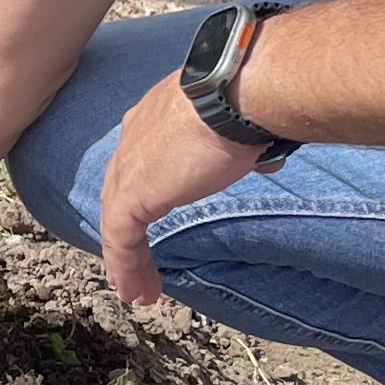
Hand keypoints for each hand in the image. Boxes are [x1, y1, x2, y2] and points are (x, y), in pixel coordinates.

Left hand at [91, 77, 268, 306]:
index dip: (144, 189)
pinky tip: (134, 290)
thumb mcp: (244, 121)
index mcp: (157, 116)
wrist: (234, 93)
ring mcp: (129, 167)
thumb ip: (246, 142)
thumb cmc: (247, 98)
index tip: (154, 212)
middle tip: (135, 260)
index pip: (141, 158)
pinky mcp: (131, 196)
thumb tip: (266, 155)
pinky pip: (120, 239)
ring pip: (117, 220)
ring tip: (136, 290)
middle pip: (120, 190)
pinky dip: (125, 266)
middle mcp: (134, 137)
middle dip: (126, 228)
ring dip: (126, 259)